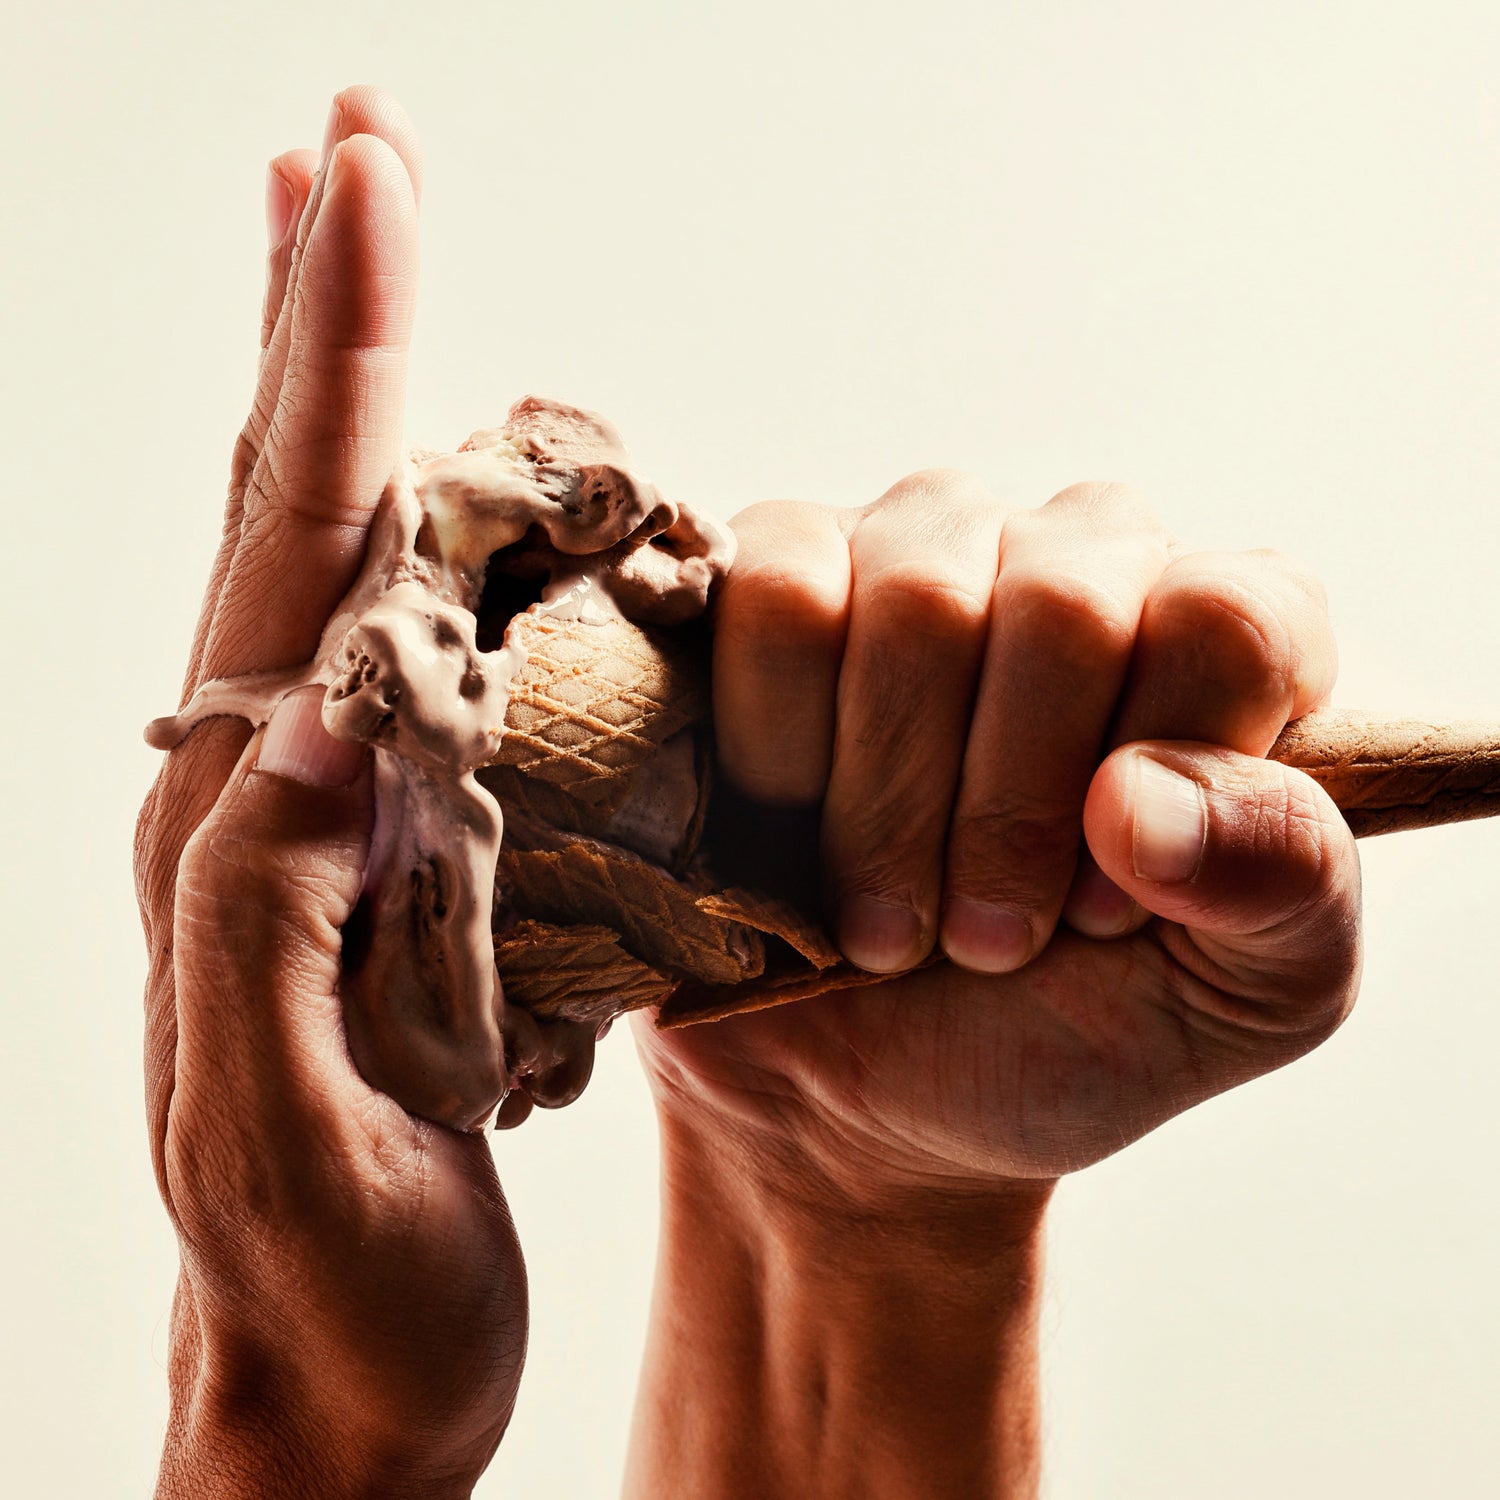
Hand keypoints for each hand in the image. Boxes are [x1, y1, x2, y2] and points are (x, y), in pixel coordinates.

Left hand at [134, 90, 522, 1497]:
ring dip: (373, 403)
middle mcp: (271, 794)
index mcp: (237, 833)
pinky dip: (442, 548)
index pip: (291, 553)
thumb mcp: (285, 1134)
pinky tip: (467, 497)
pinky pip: (422, 666)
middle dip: (332, 319)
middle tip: (351, 149)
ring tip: (377, 260)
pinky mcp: (407, 860)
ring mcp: (338, 820)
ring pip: (352, 570)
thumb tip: (333, 718)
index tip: (359, 184)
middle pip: (301, 512)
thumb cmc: (325, 1294)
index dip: (333, 360)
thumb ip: (269, 924)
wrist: (341, 1394)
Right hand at [637, 471, 1360, 1193]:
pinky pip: (776, 598)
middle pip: (1066, 603)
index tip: (1099, 913)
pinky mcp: (774, 573)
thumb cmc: (1068, 1028)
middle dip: (1007, 814)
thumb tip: (1141, 792)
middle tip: (984, 941)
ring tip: (883, 915)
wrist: (866, 1091)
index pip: (1227, 614)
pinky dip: (777, 744)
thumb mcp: (1244, 995)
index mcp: (1220, 637)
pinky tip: (789, 819)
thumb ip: (1284, 882)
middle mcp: (1079, 558)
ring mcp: (918, 549)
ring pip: (915, 599)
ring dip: (886, 803)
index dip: (1157, 773)